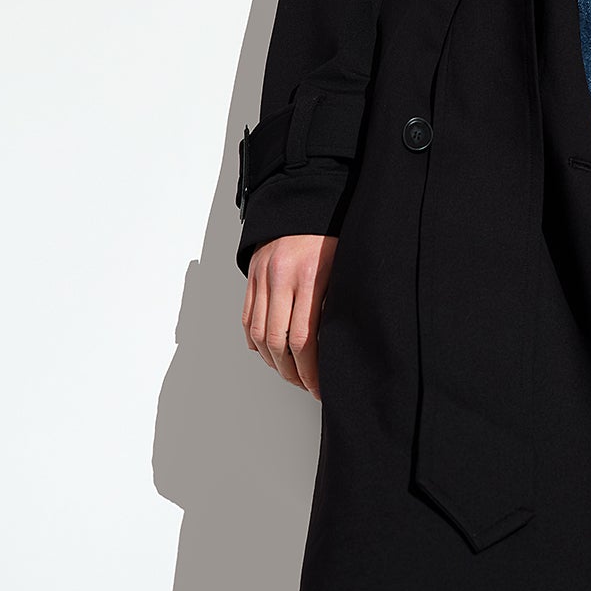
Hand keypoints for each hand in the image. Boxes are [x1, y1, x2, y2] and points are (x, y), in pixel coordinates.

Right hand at [243, 233, 337, 397]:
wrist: (304, 202)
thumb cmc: (330, 234)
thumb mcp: (343, 267)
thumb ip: (336, 303)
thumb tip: (338, 346)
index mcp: (309, 278)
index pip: (304, 340)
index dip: (310, 371)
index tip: (319, 387)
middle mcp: (281, 279)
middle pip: (278, 343)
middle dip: (291, 372)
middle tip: (305, 385)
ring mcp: (263, 278)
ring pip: (258, 334)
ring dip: (272, 361)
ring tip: (289, 373)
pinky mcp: (252, 277)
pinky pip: (246, 318)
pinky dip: (255, 341)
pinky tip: (270, 353)